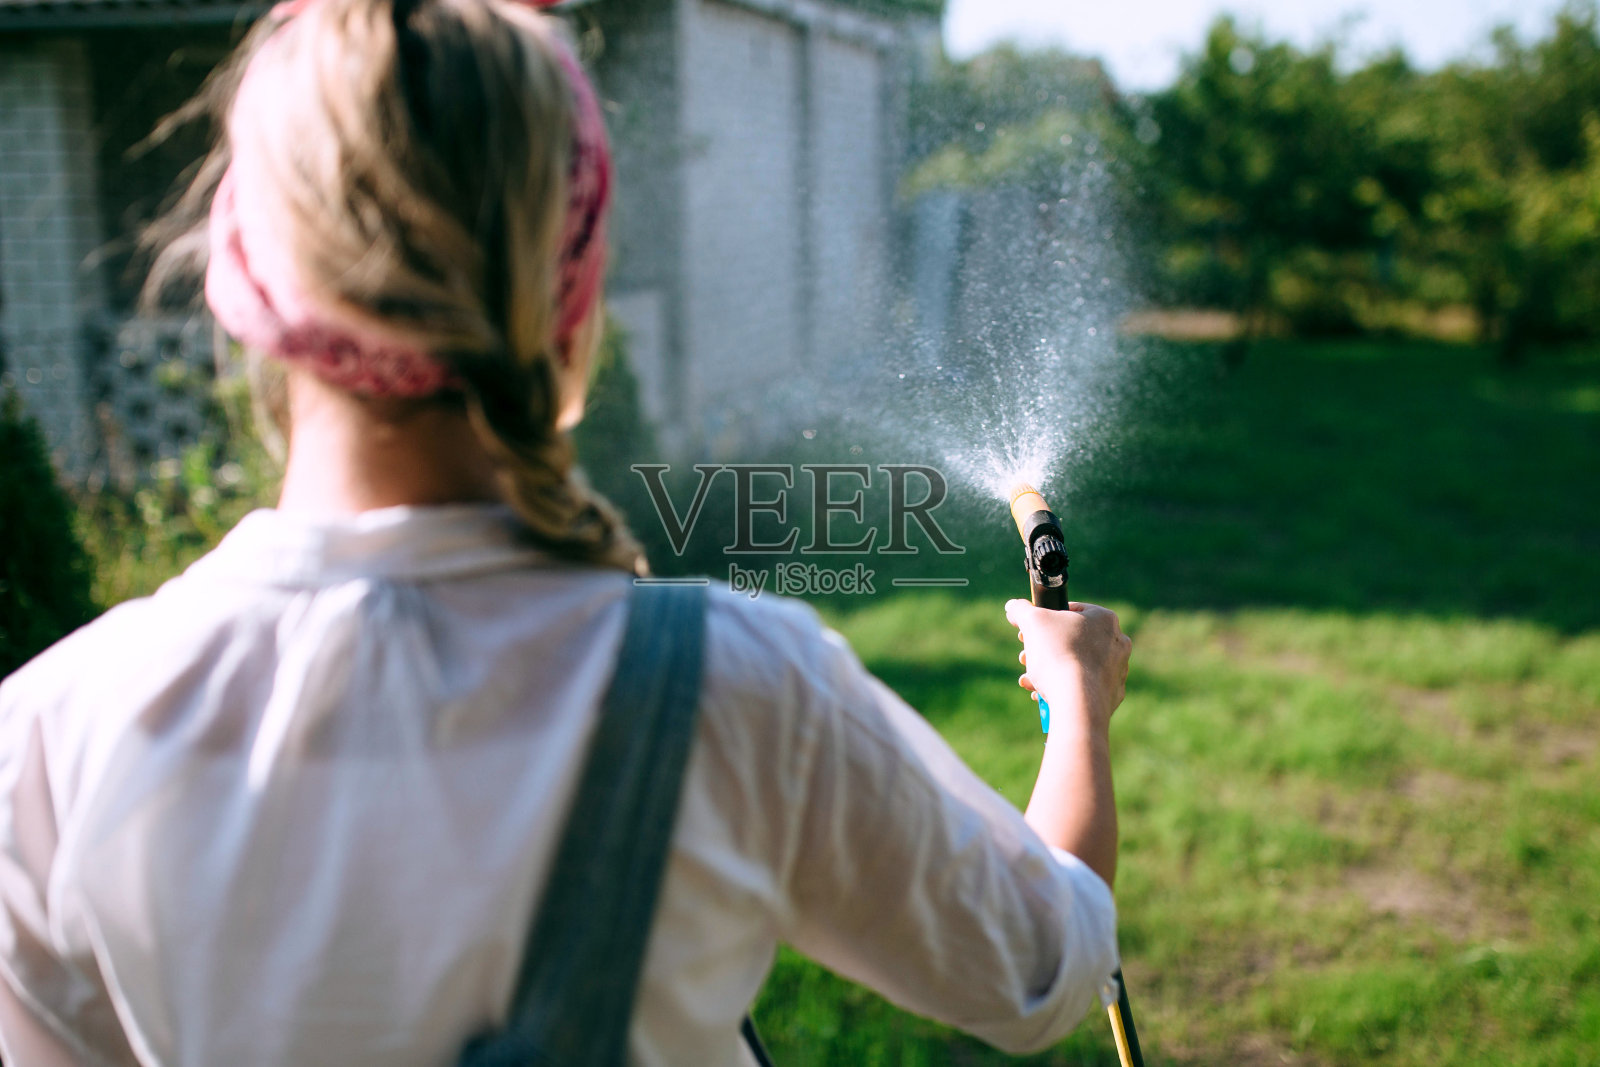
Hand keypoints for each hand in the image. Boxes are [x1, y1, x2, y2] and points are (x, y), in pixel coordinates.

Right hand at [1004, 600, 1131, 732]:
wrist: (1077, 702)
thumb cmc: (1058, 654)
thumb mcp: (1031, 621)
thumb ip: (1021, 610)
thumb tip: (1013, 606)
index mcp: (1104, 619)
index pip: (1071, 611)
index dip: (1045, 620)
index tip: (1029, 632)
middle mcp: (1117, 642)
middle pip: (1072, 640)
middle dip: (1044, 650)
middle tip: (1025, 657)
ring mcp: (1117, 670)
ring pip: (1076, 665)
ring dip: (1049, 671)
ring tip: (1029, 680)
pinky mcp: (1112, 694)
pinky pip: (1084, 688)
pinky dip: (1064, 689)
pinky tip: (1045, 695)